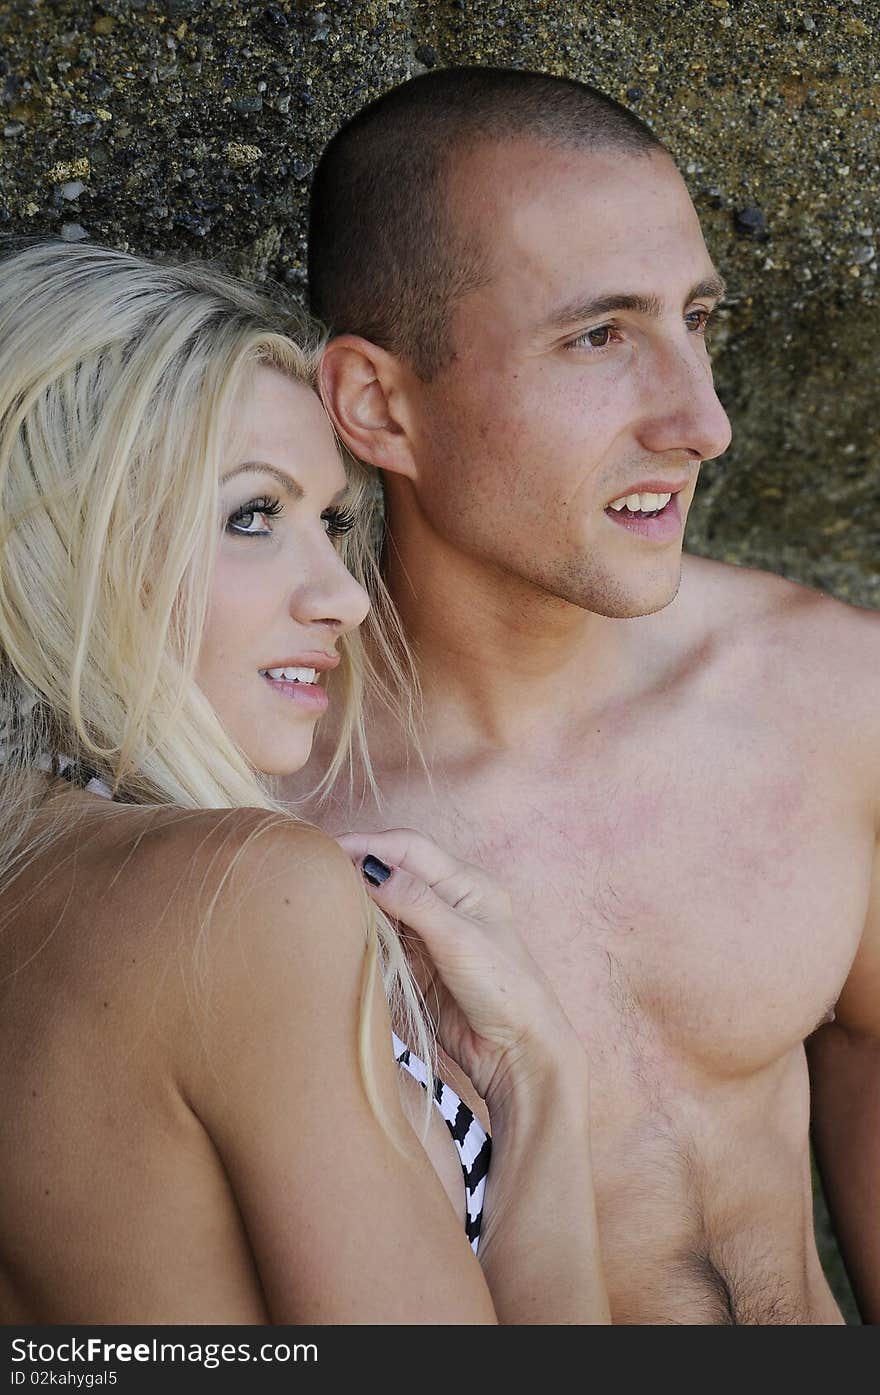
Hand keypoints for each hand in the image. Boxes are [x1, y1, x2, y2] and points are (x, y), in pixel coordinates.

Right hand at [335, 827, 582, 1108]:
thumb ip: (415, 901)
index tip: (329, 850)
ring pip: (385, 903)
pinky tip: (343, 931)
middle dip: (359, 867)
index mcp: (466, 883)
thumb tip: (371, 867)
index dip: (368, 844)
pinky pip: (384, 937)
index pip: (409, 848)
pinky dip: (363, 931)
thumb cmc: (504, 989)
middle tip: (318, 874)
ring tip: (323, 900)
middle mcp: (447, 900)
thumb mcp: (460, 938)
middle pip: (395, 870)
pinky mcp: (419, 963)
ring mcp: (431, 932)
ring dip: (358, 899)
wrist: (516, 1051)